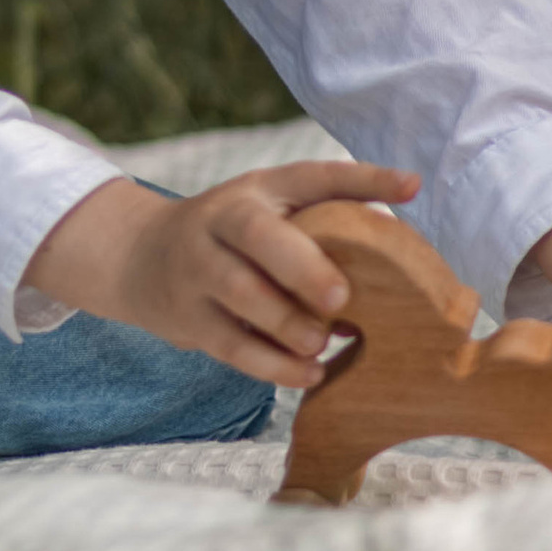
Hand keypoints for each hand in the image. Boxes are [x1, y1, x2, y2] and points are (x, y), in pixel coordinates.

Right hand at [28, 161, 420, 388]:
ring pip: (241, 295)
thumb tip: (403, 237)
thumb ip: (325, 216)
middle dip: (302, 267)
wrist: (139, 256)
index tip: (412, 186)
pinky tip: (309, 374)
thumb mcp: (268, 208)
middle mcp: (223, 220)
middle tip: (341, 296)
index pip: (313, 176)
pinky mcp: (189, 319)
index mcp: (257, 189)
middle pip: (259, 238)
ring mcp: (198, 269)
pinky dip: (272, 365)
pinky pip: (232, 346)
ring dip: (287, 323)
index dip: (364, 179)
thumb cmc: (233, 235)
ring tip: (322, 343)